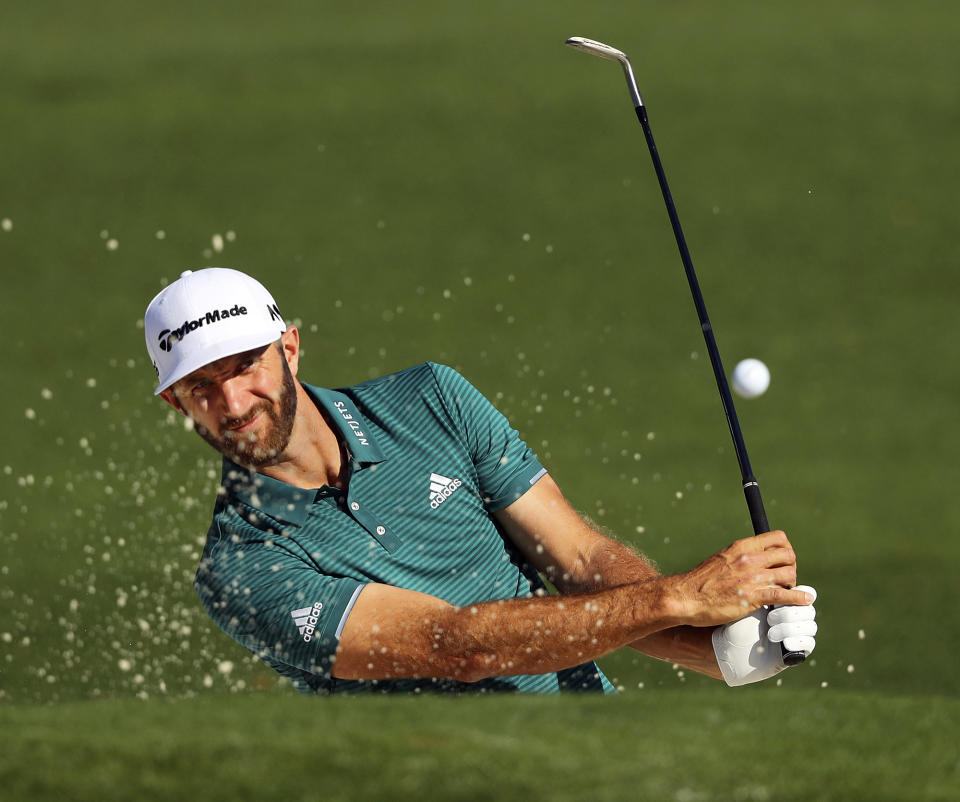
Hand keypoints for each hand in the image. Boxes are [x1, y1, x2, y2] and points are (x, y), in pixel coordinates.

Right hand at [668, 531, 811, 626]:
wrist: (687, 597)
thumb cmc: (702, 581)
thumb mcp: (722, 558)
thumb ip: (741, 557)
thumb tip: (758, 558)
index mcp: (742, 546)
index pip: (778, 538)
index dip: (787, 549)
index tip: (783, 560)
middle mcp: (749, 559)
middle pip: (788, 555)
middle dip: (792, 566)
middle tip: (785, 577)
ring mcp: (752, 578)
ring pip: (789, 575)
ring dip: (793, 583)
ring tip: (786, 591)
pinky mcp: (752, 597)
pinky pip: (784, 595)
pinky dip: (798, 598)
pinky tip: (805, 600)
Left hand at [712, 585, 817, 686]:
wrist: (725, 645)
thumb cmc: (731, 619)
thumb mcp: (744, 596)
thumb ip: (760, 580)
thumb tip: (774, 564)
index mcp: (783, 601)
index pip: (804, 592)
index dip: (795, 593)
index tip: (777, 594)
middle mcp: (792, 617)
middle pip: (808, 608)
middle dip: (790, 611)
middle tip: (771, 616)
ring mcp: (795, 634)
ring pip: (810, 625)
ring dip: (789, 627)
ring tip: (770, 632)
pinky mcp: (795, 651)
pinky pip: (808, 644)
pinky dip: (797, 641)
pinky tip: (782, 643)